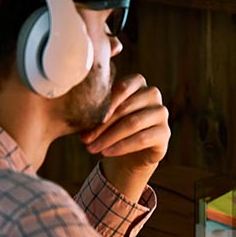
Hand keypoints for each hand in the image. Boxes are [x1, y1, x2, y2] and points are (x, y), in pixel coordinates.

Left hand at [81, 74, 170, 200]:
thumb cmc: (110, 126)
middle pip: (127, 107)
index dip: (108, 101)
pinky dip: (121, 147)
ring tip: (91, 148)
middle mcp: (153, 95)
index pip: (124, 86)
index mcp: (138, 83)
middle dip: (103, 125)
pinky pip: (142, 139)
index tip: (89, 117)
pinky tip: (106, 153)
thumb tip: (70, 101)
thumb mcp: (101, 113)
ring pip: (133, 123)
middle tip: (84, 139)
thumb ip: (94, 103)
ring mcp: (161, 114)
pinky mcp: (165, 133)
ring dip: (109, 137)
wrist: (128, 151)